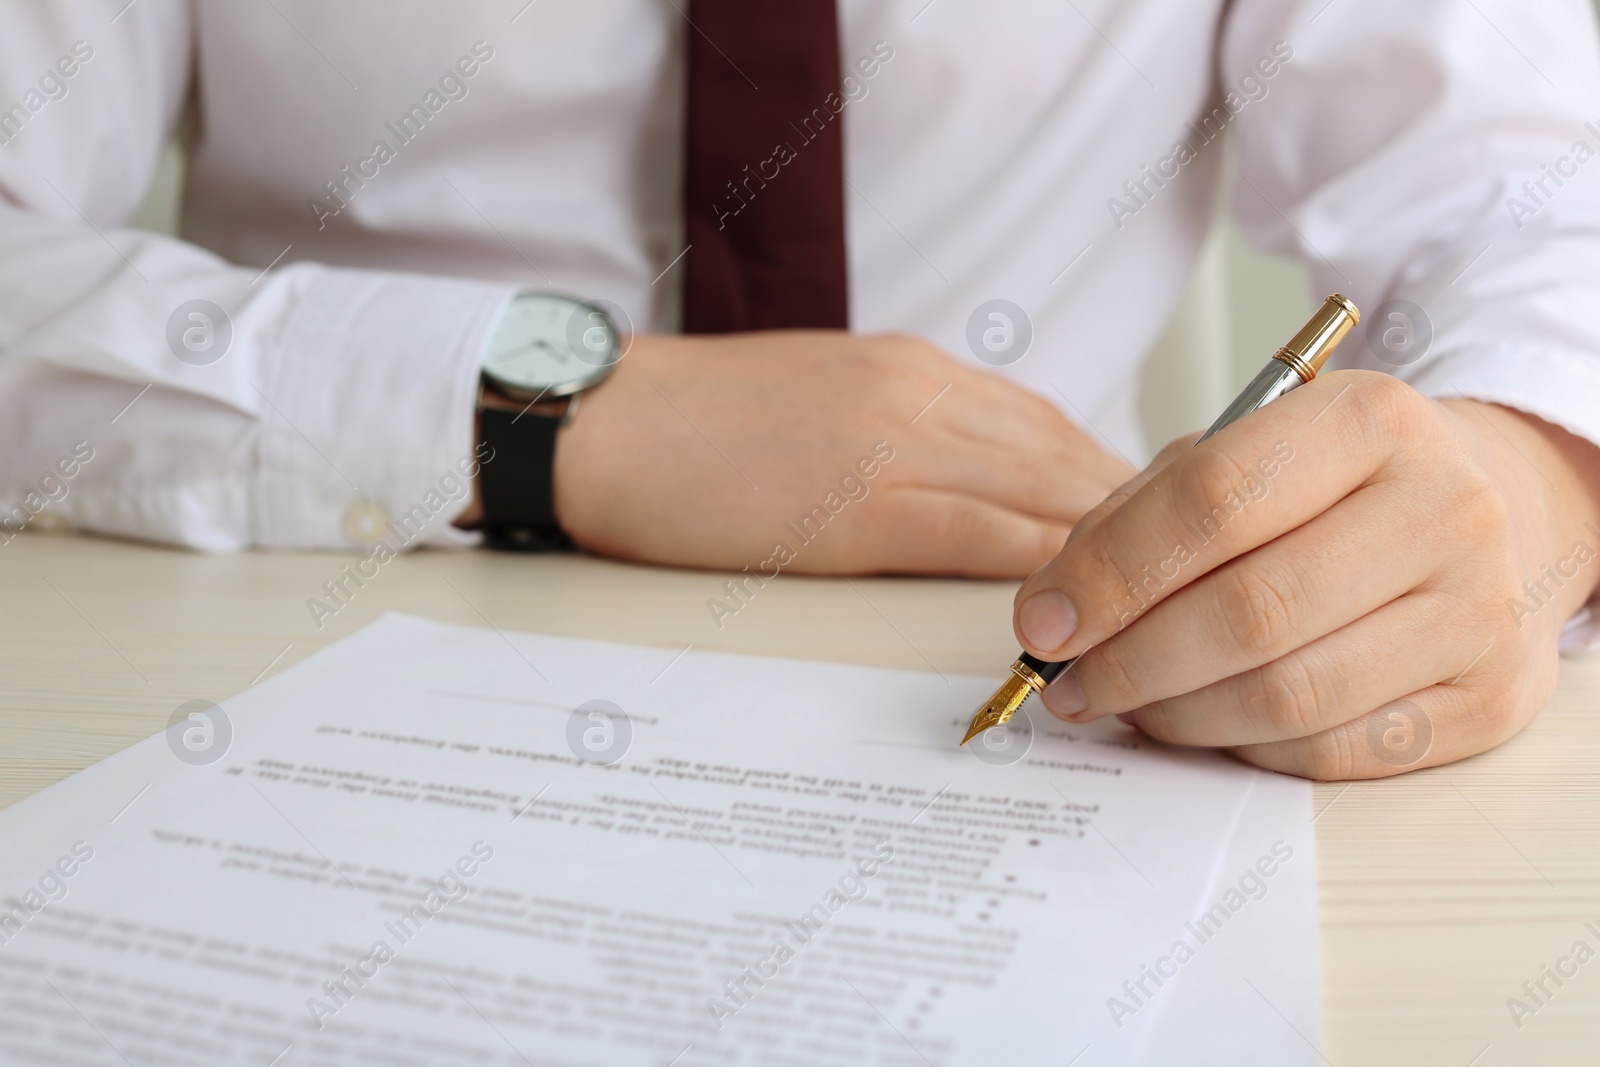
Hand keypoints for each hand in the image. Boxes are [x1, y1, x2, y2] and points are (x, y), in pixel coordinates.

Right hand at [551, 331, 1133, 575]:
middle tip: (1190, 563)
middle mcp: (919, 392)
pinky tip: (1079, 603)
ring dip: (1106, 545)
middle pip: (1061, 452)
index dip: (1105, 473)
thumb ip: (898, 428)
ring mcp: (894, 442)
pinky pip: (979, 533)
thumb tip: (961, 481)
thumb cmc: (697, 422)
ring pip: (1038, 489)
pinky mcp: (861, 502)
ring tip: (1158, 596)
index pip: (1040, 419)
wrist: (606, 422)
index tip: (1148, 520)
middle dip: (1133, 511)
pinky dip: (1040, 567)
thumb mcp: (820, 399)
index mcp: (909, 369)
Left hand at [1010, 371, 1599, 779]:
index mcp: (1370, 420)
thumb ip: (1140, 517)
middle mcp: (1443, 508)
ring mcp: (1478, 610)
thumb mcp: (1243, 452)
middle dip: (1131, 663)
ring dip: (1179, 716)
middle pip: (1250, 613)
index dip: (1110, 574)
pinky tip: (1209, 721)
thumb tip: (1054, 614)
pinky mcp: (1490, 699)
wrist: (1496, 510)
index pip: (1213, 502)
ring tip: (1129, 704)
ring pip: (1289, 697)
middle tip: (1070, 686)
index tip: (1042, 624)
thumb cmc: (1337, 484)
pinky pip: (1333, 752)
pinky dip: (1247, 748)